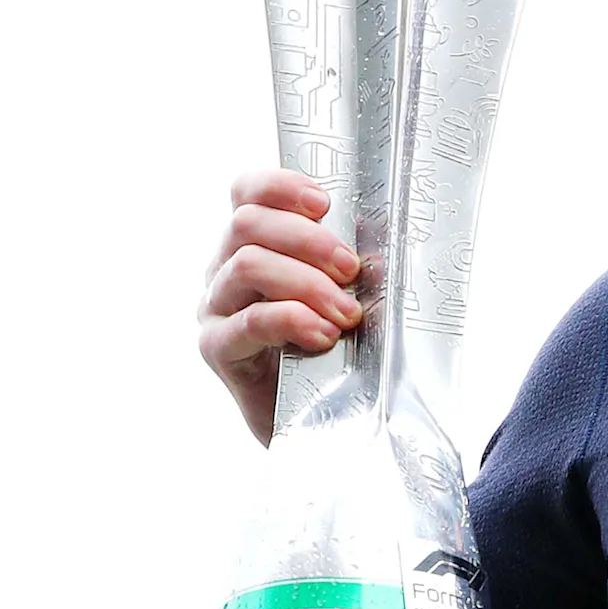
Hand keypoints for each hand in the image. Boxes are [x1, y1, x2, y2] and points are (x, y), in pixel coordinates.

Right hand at [200, 169, 362, 444]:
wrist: (315, 421)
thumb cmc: (334, 348)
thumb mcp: (344, 293)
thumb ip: (346, 262)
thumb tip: (391, 232)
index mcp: (251, 245)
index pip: (247, 193)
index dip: (282, 187)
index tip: (325, 204)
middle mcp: (224, 269)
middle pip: (248, 223)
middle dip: (308, 240)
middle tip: (351, 270)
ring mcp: (215, 308)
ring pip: (247, 265)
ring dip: (307, 283)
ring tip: (346, 314)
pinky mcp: (217, 349)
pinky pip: (248, 320)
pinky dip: (292, 321)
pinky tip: (323, 336)